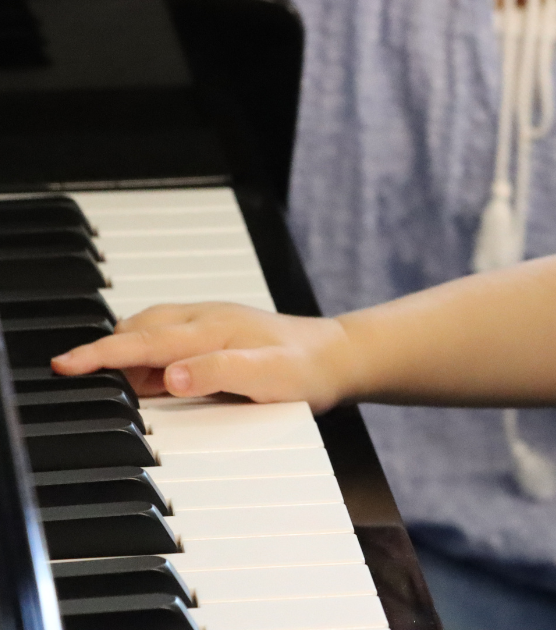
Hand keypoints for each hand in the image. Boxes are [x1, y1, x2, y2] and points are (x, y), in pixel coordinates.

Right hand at [52, 302, 352, 413]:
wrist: (338, 356)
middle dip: (106, 352)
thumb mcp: (267, 378)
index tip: (65, 365)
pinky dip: (149, 357)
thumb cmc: (307, 368)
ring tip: (116, 386)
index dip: (101, 354)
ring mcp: (212, 326)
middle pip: (139, 330)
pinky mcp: (217, 336)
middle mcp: (207, 320)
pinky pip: (169, 341)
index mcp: (213, 329)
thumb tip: (170, 377)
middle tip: (82, 382)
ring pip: (152, 333)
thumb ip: (218, 373)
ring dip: (128, 354)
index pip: (143, 341)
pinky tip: (152, 379)